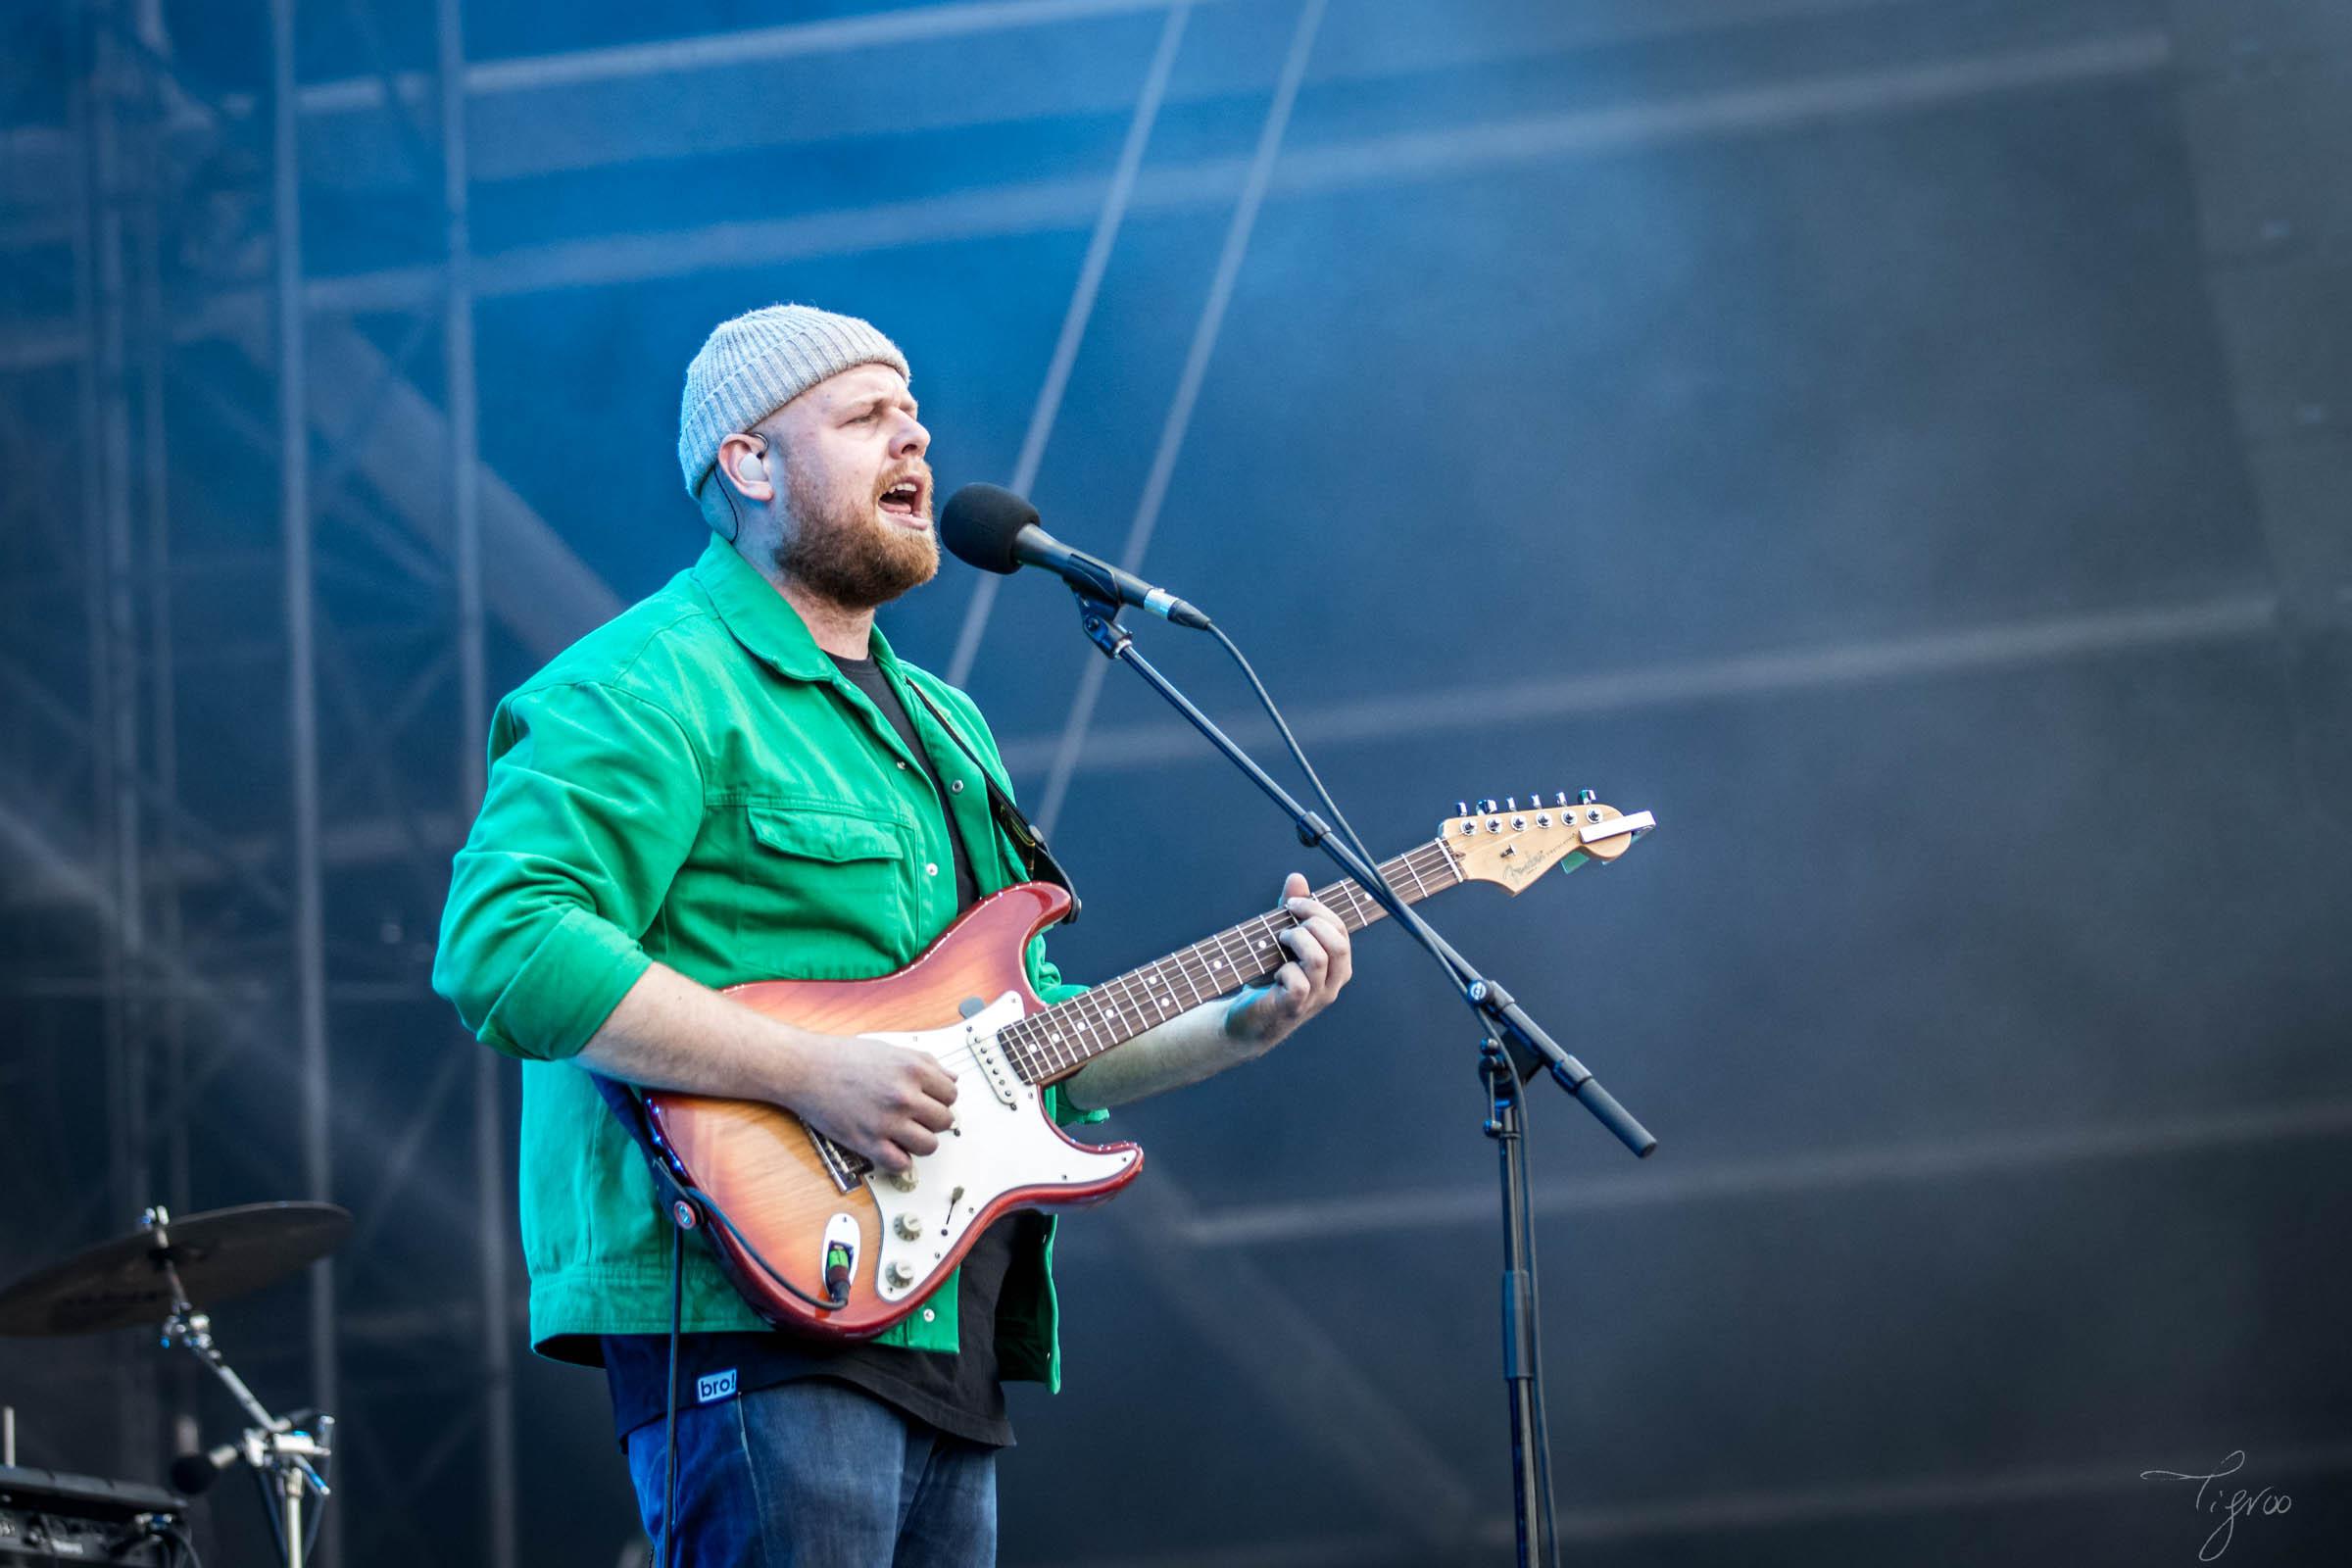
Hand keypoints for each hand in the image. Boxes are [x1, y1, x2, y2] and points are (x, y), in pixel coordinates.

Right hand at [791, 1037, 957, 1173]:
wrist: (805, 1069)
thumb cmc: (844, 1057)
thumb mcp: (891, 1050)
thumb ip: (925, 1063)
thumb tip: (951, 1078)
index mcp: (913, 1069)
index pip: (951, 1094)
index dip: (941, 1099)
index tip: (930, 1102)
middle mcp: (904, 1096)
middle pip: (944, 1121)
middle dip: (933, 1120)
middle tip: (917, 1118)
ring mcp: (887, 1121)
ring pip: (929, 1145)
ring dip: (920, 1142)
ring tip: (906, 1134)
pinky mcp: (868, 1142)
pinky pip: (901, 1164)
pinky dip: (899, 1161)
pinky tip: (890, 1148)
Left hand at [1223, 872, 1353, 1055]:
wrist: (1245, 1019)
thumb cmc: (1267, 978)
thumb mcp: (1281, 939)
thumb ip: (1292, 910)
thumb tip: (1297, 878)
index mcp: (1337, 965)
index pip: (1341, 930)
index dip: (1318, 910)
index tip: (1291, 904)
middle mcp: (1333, 983)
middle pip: (1338, 942)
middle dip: (1310, 921)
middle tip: (1285, 922)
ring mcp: (1316, 998)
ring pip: (1319, 958)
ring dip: (1295, 940)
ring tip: (1278, 941)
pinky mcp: (1294, 1008)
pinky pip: (1300, 982)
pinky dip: (1283, 969)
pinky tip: (1273, 972)